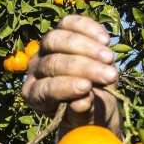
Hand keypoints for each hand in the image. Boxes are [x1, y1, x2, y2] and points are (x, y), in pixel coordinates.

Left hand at [22, 15, 120, 133]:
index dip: (65, 87)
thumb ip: (82, 112)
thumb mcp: (85, 119)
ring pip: (57, 40)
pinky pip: (69, 23)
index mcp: (34, 96)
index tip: (87, 88)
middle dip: (83, 68)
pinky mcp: (60, 32)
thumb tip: (82, 102)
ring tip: (110, 59)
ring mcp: (44, 49)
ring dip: (87, 48)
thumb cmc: (87, 112)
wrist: (95, 97)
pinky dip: (88, 28)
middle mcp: (34, 71)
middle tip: (109, 76)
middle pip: (52, 63)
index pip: (45, 89)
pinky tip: (105, 40)